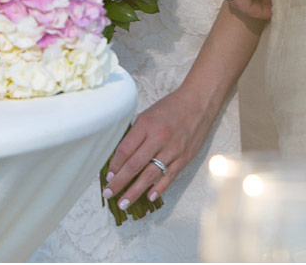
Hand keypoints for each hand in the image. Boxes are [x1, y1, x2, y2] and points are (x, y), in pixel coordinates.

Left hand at [103, 86, 215, 207]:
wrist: (198, 102)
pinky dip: (158, 189)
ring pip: (150, 175)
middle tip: (108, 194)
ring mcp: (172, 149)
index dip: (114, 165)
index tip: (107, 177)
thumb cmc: (171, 107)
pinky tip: (149, 197)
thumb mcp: (149, 113)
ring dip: (135, 191)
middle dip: (119, 183)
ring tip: (123, 203)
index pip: (125, 149)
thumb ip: (136, 132)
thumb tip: (121, 154)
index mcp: (146, 124)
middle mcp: (159, 137)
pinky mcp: (184, 157)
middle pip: (134, 165)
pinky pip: (169, 176)